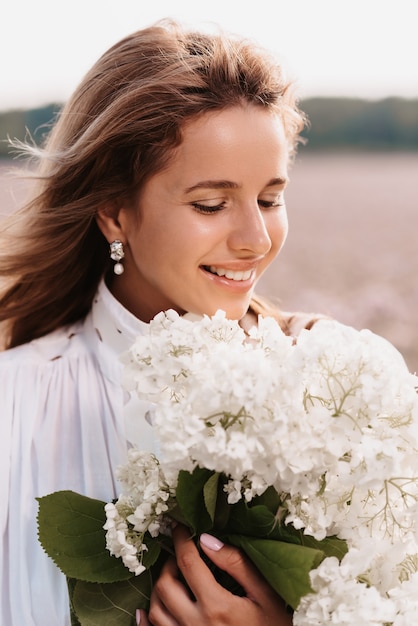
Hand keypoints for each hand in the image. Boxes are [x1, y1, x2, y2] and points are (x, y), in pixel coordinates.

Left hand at [138, 524, 292, 624]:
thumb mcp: (265, 594)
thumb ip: (237, 564)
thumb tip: (206, 539)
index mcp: (217, 606)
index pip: (188, 563)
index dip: (181, 540)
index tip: (179, 526)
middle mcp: (196, 625)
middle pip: (165, 585)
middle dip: (169, 564)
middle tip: (181, 556)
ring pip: (155, 610)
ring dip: (160, 589)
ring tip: (174, 578)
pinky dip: (146, 621)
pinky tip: (145, 610)